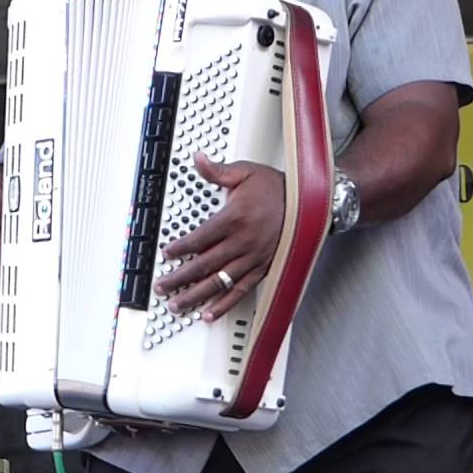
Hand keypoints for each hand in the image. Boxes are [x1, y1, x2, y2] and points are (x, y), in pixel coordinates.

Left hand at [155, 153, 284, 320]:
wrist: (310, 203)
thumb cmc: (277, 188)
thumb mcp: (245, 171)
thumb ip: (217, 171)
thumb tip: (198, 159)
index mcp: (235, 219)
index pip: (199, 239)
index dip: (179, 248)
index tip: (166, 254)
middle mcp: (243, 242)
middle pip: (204, 265)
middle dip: (179, 278)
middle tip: (161, 286)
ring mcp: (253, 259)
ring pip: (219, 282)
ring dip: (195, 295)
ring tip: (177, 304)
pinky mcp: (263, 269)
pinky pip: (240, 291)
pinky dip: (224, 304)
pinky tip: (208, 313)